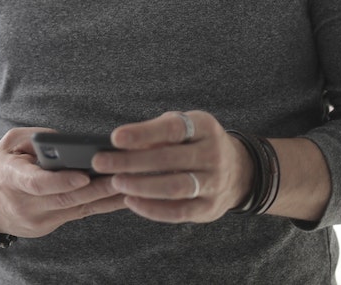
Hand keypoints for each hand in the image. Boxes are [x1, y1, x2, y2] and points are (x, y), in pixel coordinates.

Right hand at [0, 128, 127, 237]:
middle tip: (122, 177)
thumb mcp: (10, 143)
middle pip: (65, 199)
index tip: (83, 176)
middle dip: (96, 189)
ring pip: (77, 209)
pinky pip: (79, 215)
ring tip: (131, 185)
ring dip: (105, 198)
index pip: (37, 184)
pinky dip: (101, 205)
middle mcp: (25, 204)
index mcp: (10, 178)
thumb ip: (37, 138)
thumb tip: (69, 142)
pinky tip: (122, 196)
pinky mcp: (48, 227)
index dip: (60, 181)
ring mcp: (37, 220)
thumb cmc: (1, 166)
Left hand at [91, 110, 251, 223]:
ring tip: (115, 182)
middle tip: (101, 162)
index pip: (173, 129)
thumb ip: (157, 132)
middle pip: (169, 159)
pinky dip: (152, 208)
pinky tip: (131, 201)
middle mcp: (214, 155)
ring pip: (174, 187)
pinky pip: (178, 212)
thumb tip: (119, 143)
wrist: (239, 171)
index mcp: (205, 128)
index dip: (143, 133)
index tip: (115, 137)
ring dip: (140, 186)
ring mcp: (214, 183)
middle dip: (131, 161)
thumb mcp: (184, 127)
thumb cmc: (196, 143)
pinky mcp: (209, 208)